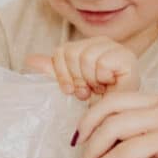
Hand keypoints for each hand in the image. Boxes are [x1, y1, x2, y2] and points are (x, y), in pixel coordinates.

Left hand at [25, 37, 140, 99]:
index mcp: (88, 45)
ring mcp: (116, 47)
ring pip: (86, 57)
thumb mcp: (72, 84)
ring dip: (91, 80)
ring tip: (100, 87)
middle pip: (73, 53)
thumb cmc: (98, 100)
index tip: (74, 89)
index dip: (64, 74)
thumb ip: (54, 70)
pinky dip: (103, 78)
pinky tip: (110, 84)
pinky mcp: (127, 57)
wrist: (118, 115)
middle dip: (78, 79)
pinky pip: (101, 63)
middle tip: (89, 89)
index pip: (62, 51)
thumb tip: (29, 60)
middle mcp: (103, 42)